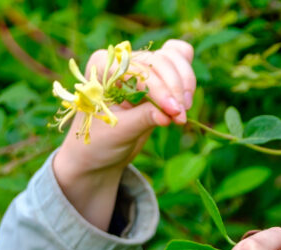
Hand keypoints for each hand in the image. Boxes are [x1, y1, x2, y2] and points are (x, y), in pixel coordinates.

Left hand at [52, 39, 195, 229]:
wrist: (94, 159)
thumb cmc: (95, 144)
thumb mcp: (115, 136)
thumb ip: (141, 120)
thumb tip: (169, 114)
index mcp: (103, 70)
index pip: (140, 69)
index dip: (161, 89)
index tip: (176, 114)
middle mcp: (121, 63)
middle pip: (162, 58)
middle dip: (177, 85)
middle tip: (182, 115)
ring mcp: (140, 70)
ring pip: (175, 58)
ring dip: (185, 82)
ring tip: (182, 112)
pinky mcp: (156, 81)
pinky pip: (179, 64)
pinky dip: (186, 77)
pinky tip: (184, 100)